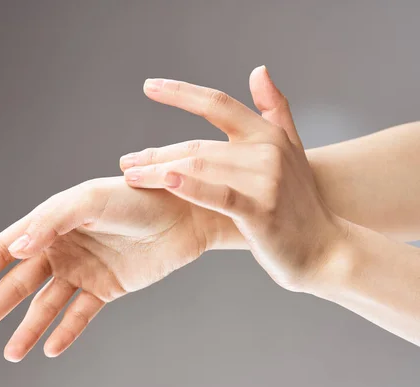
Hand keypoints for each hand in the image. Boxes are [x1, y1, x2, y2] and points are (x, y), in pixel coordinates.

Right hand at [0, 177, 239, 360]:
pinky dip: (66, 332)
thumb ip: (50, 223)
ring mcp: (85, 269)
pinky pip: (80, 314)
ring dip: (27, 328)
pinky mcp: (108, 287)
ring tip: (11, 353)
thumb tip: (14, 248)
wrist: (185, 215)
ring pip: (47, 304)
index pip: (8, 247)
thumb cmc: (136, 198)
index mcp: (53, 222)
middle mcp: (64, 247)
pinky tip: (51, 348)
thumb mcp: (89, 201)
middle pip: (21, 282)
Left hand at [120, 66, 348, 291]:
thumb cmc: (300, 204)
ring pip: (199, 166)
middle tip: (127, 161)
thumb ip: (274, 109)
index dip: (181, 93)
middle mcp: (265, 150)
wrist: (326, 250)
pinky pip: (218, 194)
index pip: (217, 104)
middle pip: (197, 144)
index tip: (149, 86)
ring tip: (131, 176)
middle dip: (157, 153)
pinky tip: (167, 181)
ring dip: (159, 170)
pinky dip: (191, 187)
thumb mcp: (292, 149)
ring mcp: (264, 180)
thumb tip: (259, 69)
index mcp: (267, 134)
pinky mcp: (260, 210)